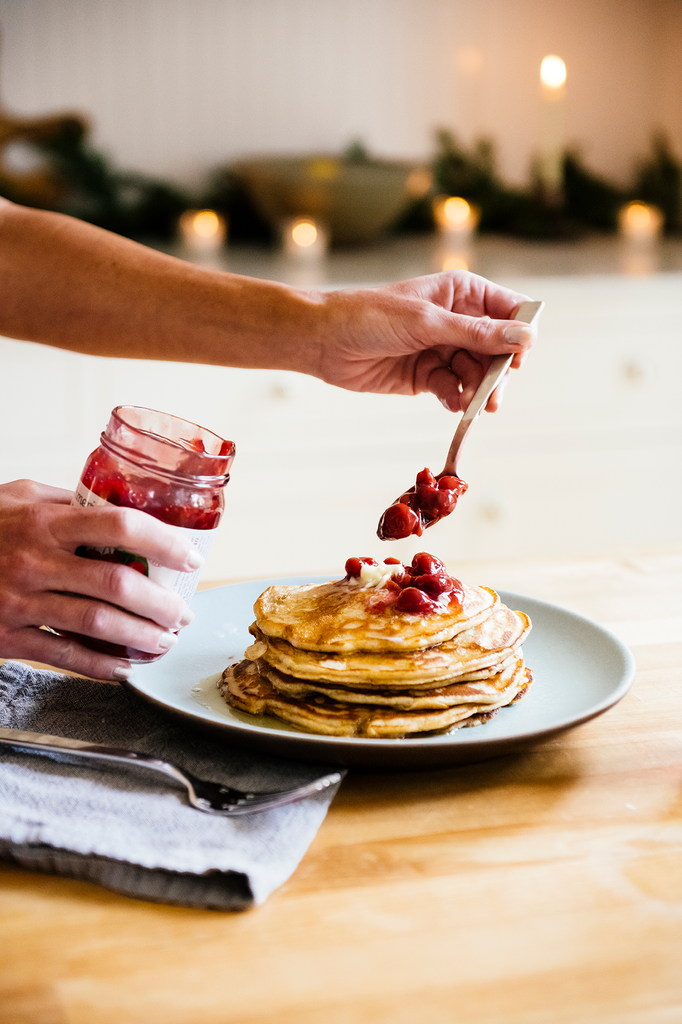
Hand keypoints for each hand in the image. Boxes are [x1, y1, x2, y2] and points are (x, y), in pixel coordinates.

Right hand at [0, 480, 200, 679]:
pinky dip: (104, 666)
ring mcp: (19, 602)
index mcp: (44, 522)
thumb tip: (123, 507)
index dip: (164, 542)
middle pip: (116, 585)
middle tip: (184, 612)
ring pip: (98, 626)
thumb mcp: (18, 498)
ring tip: (166, 640)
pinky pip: (66, 656)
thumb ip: (67, 503)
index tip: (191, 557)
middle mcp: (34, 561)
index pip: (120, 525)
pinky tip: (127, 667)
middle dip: (162, 603)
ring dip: (142, 637)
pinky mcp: (8, 638)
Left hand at [316, 270, 535, 412]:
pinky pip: (454, 388)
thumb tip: (525, 337)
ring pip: (477, 373)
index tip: (518, 360)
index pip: (510, 310)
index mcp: (462, 292)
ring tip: (474, 405)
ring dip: (478, 390)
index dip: (520, 335)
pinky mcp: (427, 375)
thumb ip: (476, 333)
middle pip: (497, 349)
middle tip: (493, 397)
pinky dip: (457, 398)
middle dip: (498, 373)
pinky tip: (453, 405)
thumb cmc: (370, 317)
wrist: (324, 341)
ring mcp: (442, 349)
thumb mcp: (427, 323)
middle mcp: (457, 320)